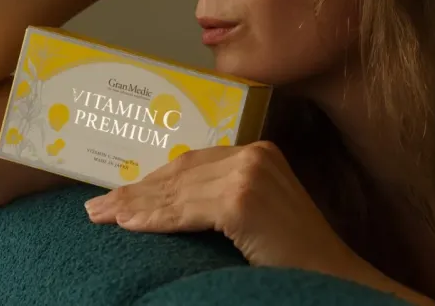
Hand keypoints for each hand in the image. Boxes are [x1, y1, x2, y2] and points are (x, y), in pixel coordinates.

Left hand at [83, 140, 354, 272]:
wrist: (336, 282)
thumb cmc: (294, 259)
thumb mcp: (256, 219)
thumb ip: (223, 200)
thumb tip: (169, 205)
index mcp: (259, 153)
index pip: (192, 163)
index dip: (153, 180)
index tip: (121, 195)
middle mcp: (254, 154)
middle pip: (180, 172)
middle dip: (136, 192)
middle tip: (98, 207)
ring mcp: (249, 174)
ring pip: (178, 191)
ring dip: (135, 206)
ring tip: (101, 217)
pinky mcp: (242, 199)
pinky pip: (186, 210)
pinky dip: (154, 219)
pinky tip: (127, 225)